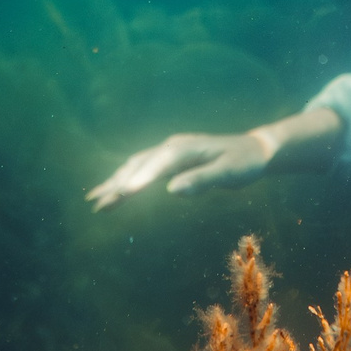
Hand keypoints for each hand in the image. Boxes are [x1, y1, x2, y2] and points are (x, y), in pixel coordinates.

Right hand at [87, 131, 274, 210]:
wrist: (254, 150)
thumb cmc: (244, 163)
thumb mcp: (228, 173)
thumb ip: (202, 180)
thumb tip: (172, 190)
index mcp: (184, 149)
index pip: (156, 165)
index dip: (139, 180)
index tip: (122, 195)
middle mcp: (171, 147)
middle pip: (138, 166)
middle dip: (117, 185)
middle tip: (97, 204)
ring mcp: (169, 152)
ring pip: (135, 166)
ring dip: (116, 183)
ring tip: (96, 201)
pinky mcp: (170, 160)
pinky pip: (142, 169)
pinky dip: (126, 180)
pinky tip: (116, 191)